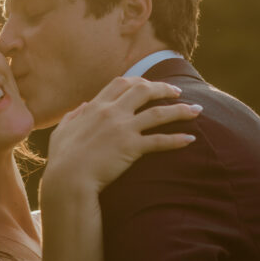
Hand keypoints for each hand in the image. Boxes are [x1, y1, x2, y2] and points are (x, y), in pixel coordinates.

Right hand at [43, 76, 201, 196]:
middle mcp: (111, 112)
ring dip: (181, 110)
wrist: (67, 179)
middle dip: (164, 88)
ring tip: (197, 110)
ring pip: (159, 113)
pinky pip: (160, 141)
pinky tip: (191, 139)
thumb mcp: (62, 132)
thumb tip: (82, 106)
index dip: (139, 81)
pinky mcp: (131, 147)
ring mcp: (123, 128)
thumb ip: (73, 116)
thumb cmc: (62, 160)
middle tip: (178, 92)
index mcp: (95, 106)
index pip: (121, 83)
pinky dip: (177, 139)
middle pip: (144, 90)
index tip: (150, 84)